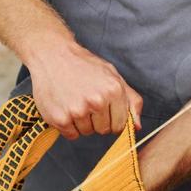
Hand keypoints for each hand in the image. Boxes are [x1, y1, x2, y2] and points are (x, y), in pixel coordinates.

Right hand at [24, 38, 143, 139]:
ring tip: (74, 101)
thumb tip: (137, 127)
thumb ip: (131, 101)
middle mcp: (97, 101)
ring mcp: (78, 111)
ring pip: (87, 132)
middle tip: (86, 101)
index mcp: (114, 90)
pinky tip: (65, 107)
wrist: (52, 56)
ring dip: (82, 122)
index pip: (120, 125)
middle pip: (103, 130)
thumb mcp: (113, 76)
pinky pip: (71, 135)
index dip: (112, 119)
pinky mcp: (60, 118)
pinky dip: (68, 125)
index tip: (103, 109)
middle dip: (97, 120)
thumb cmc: (84, 66)